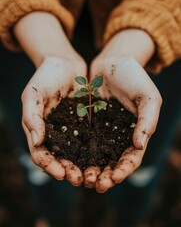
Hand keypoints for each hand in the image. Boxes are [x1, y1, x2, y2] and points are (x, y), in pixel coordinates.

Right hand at [22, 56, 86, 185]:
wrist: (65, 63)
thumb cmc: (45, 76)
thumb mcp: (33, 94)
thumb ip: (32, 117)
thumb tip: (37, 142)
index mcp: (40, 130)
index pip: (41, 154)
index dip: (49, 165)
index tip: (60, 172)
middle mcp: (56, 133)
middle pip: (60, 158)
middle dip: (69, 171)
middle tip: (79, 180)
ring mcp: (72, 129)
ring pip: (78, 153)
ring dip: (84, 166)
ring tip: (93, 175)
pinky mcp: (87, 123)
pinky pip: (92, 139)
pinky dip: (97, 151)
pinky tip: (106, 157)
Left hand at [84, 55, 161, 192]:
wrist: (113, 61)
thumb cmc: (135, 77)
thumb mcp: (148, 97)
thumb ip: (147, 122)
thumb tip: (138, 146)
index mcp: (135, 133)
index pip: (131, 158)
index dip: (124, 170)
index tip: (114, 177)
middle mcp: (117, 135)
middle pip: (111, 162)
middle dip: (104, 175)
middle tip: (95, 184)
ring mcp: (101, 130)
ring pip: (95, 155)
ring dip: (89, 169)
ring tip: (81, 178)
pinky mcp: (87, 122)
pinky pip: (81, 139)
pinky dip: (76, 152)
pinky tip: (70, 160)